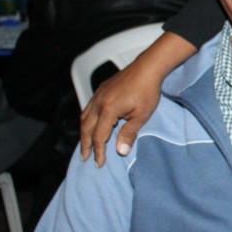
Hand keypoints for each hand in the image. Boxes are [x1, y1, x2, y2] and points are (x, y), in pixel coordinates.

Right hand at [79, 31, 195, 165]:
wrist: (147, 68)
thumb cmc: (147, 92)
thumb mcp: (141, 115)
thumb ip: (129, 133)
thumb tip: (120, 151)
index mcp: (108, 110)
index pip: (99, 136)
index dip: (98, 152)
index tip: (99, 164)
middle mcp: (98, 102)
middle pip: (86, 128)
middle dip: (85, 145)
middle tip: (85, 158)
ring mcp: (98, 95)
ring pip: (84, 117)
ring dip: (84, 133)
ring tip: (86, 145)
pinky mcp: (101, 89)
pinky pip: (88, 108)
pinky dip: (87, 120)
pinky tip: (91, 125)